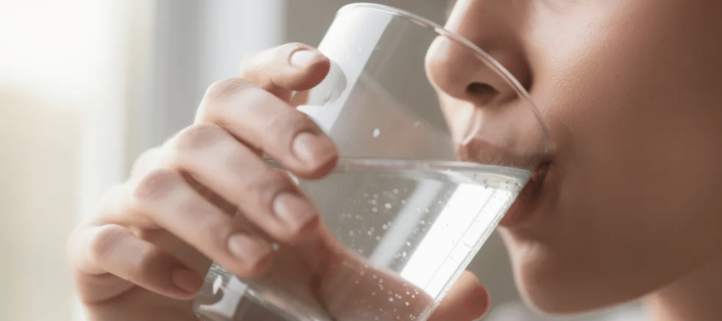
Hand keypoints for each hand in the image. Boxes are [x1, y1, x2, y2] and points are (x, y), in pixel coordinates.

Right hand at [67, 43, 489, 320]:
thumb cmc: (255, 290)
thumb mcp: (325, 285)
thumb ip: (387, 290)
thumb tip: (474, 300)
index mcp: (240, 154)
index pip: (250, 86)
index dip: (278, 67)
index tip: (321, 69)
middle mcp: (186, 165)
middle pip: (211, 117)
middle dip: (266, 140)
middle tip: (319, 177)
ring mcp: (136, 204)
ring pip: (164, 175)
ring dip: (221, 211)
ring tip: (266, 254)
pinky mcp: (98, 253)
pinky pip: (107, 236)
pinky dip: (147, 256)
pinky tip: (191, 287)